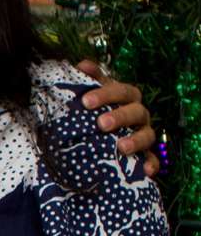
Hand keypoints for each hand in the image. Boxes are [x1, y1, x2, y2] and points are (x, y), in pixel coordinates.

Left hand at [75, 60, 158, 176]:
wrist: (94, 138)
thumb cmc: (93, 112)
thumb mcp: (89, 95)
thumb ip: (87, 80)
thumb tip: (82, 65)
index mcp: (125, 98)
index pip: (121, 91)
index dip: (105, 94)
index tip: (85, 101)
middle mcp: (137, 114)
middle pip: (136, 111)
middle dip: (120, 116)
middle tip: (101, 124)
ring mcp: (142, 134)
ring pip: (147, 135)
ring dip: (136, 140)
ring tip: (120, 147)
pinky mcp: (145, 154)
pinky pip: (152, 160)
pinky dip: (151, 164)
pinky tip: (146, 171)